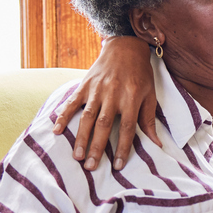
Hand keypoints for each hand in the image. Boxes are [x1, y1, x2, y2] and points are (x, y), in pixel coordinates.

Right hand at [53, 36, 159, 170]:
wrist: (125, 45)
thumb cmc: (140, 73)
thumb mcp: (150, 94)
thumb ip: (149, 119)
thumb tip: (157, 144)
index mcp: (132, 99)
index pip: (128, 129)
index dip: (123, 148)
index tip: (118, 165)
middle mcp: (113, 95)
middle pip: (104, 126)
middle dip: (97, 147)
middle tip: (91, 167)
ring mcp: (97, 90)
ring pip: (87, 117)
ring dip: (81, 137)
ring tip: (77, 156)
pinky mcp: (85, 85)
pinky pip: (72, 102)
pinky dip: (63, 116)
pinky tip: (56, 130)